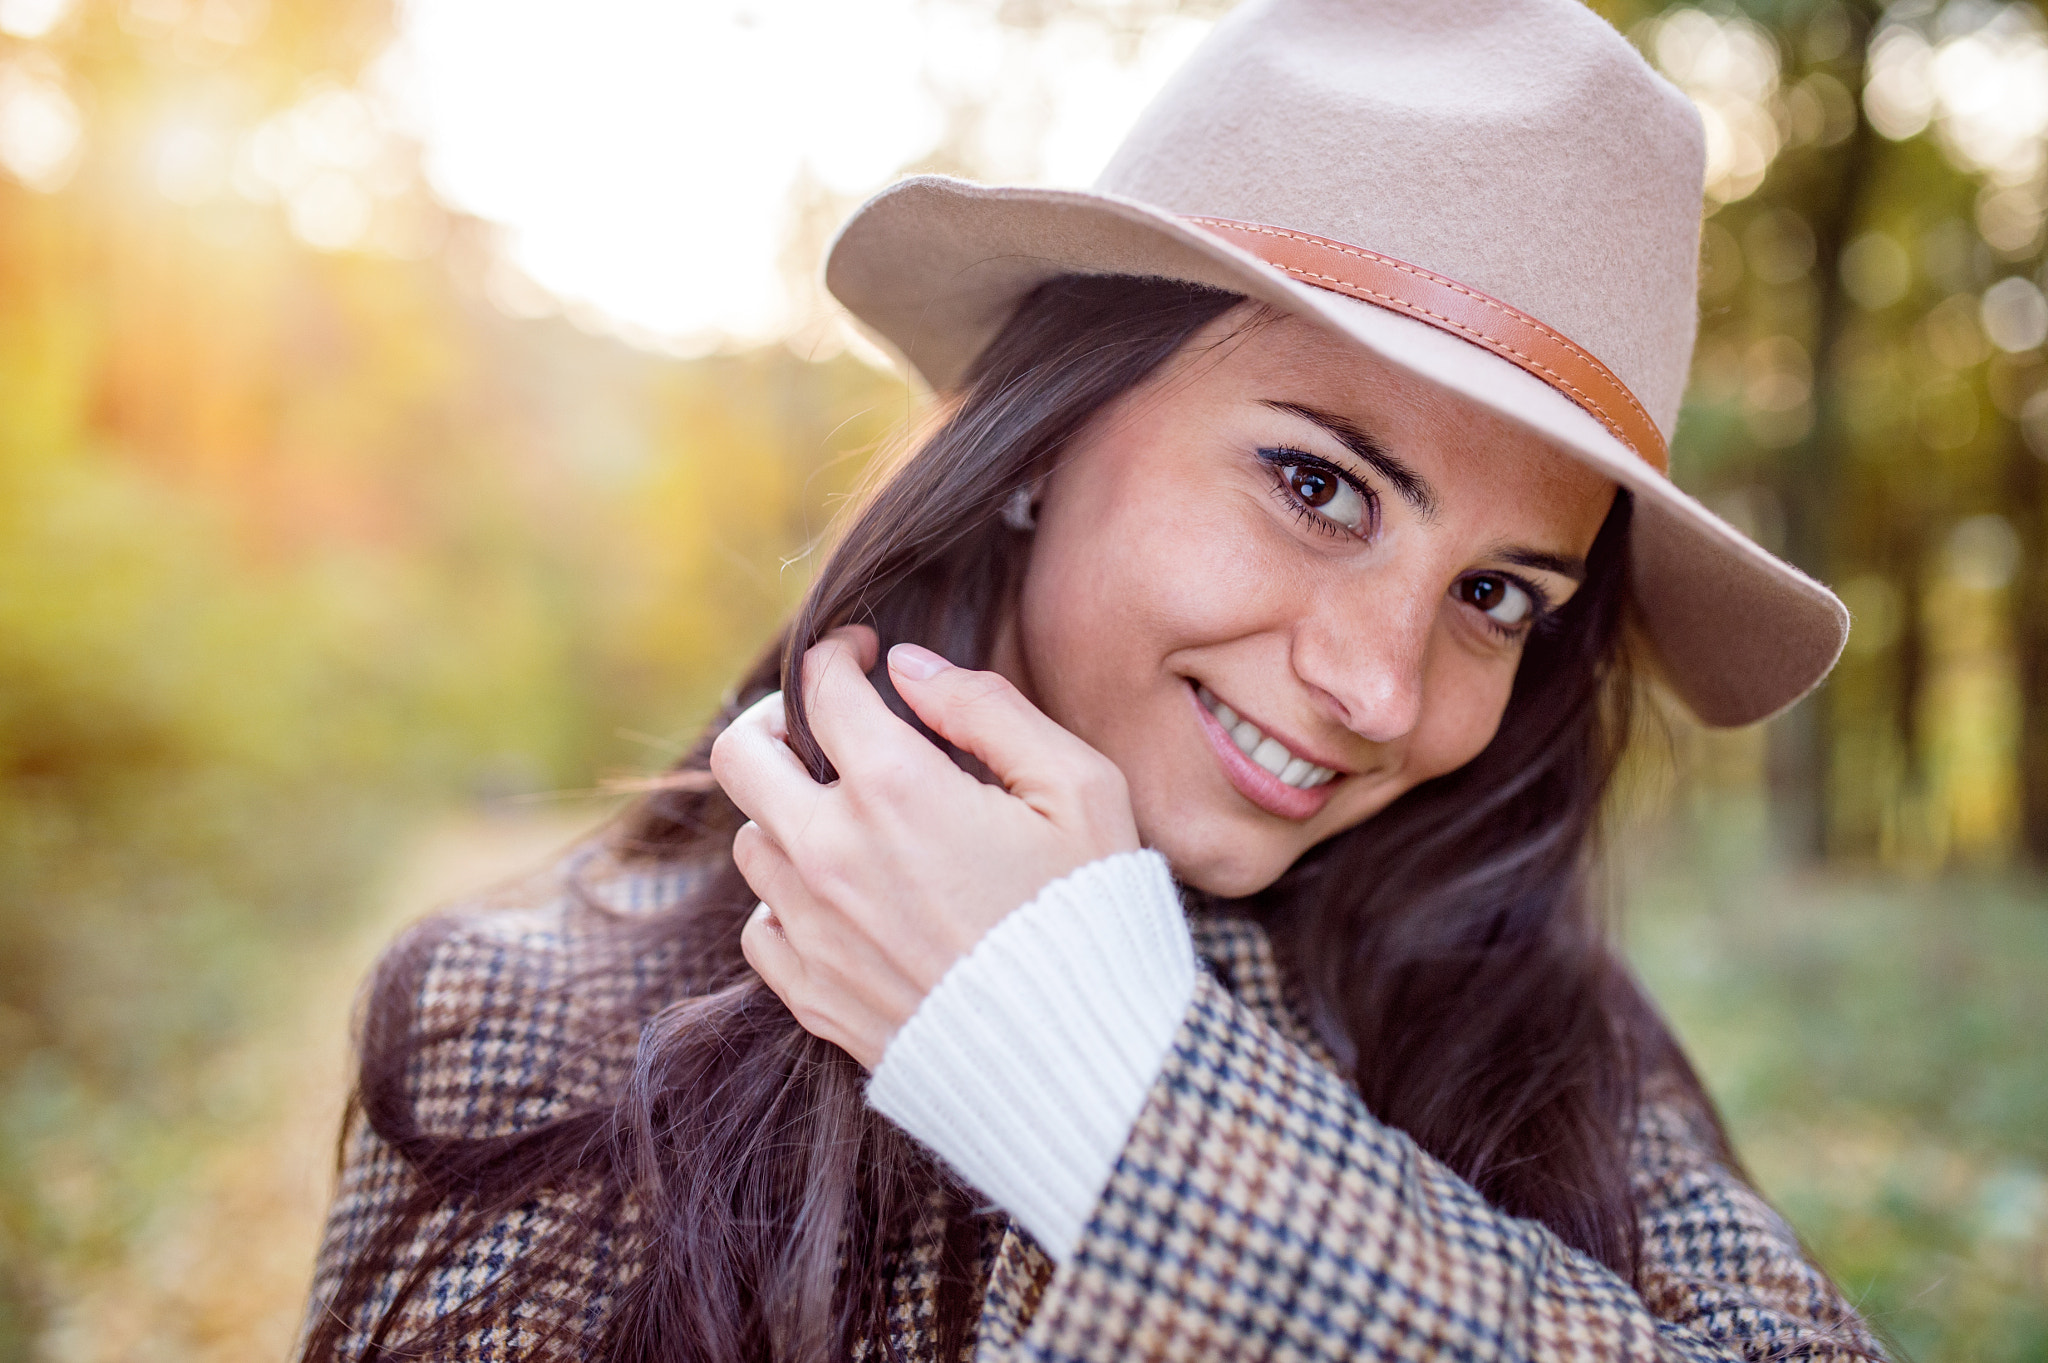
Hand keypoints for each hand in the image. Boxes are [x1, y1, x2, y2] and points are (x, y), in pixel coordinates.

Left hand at [709, 625, 1139, 1068]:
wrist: (1082, 1063)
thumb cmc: (1093, 913)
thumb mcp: (1078, 787)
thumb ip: (988, 709)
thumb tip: (911, 668)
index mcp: (896, 789)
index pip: (823, 689)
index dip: (839, 655)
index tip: (862, 655)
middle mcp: (831, 853)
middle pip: (740, 757)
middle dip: (773, 721)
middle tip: (819, 725)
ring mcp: (812, 929)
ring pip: (752, 841)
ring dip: (788, 815)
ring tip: (848, 819)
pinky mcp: (811, 995)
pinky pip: (762, 925)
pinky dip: (789, 900)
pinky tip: (844, 898)